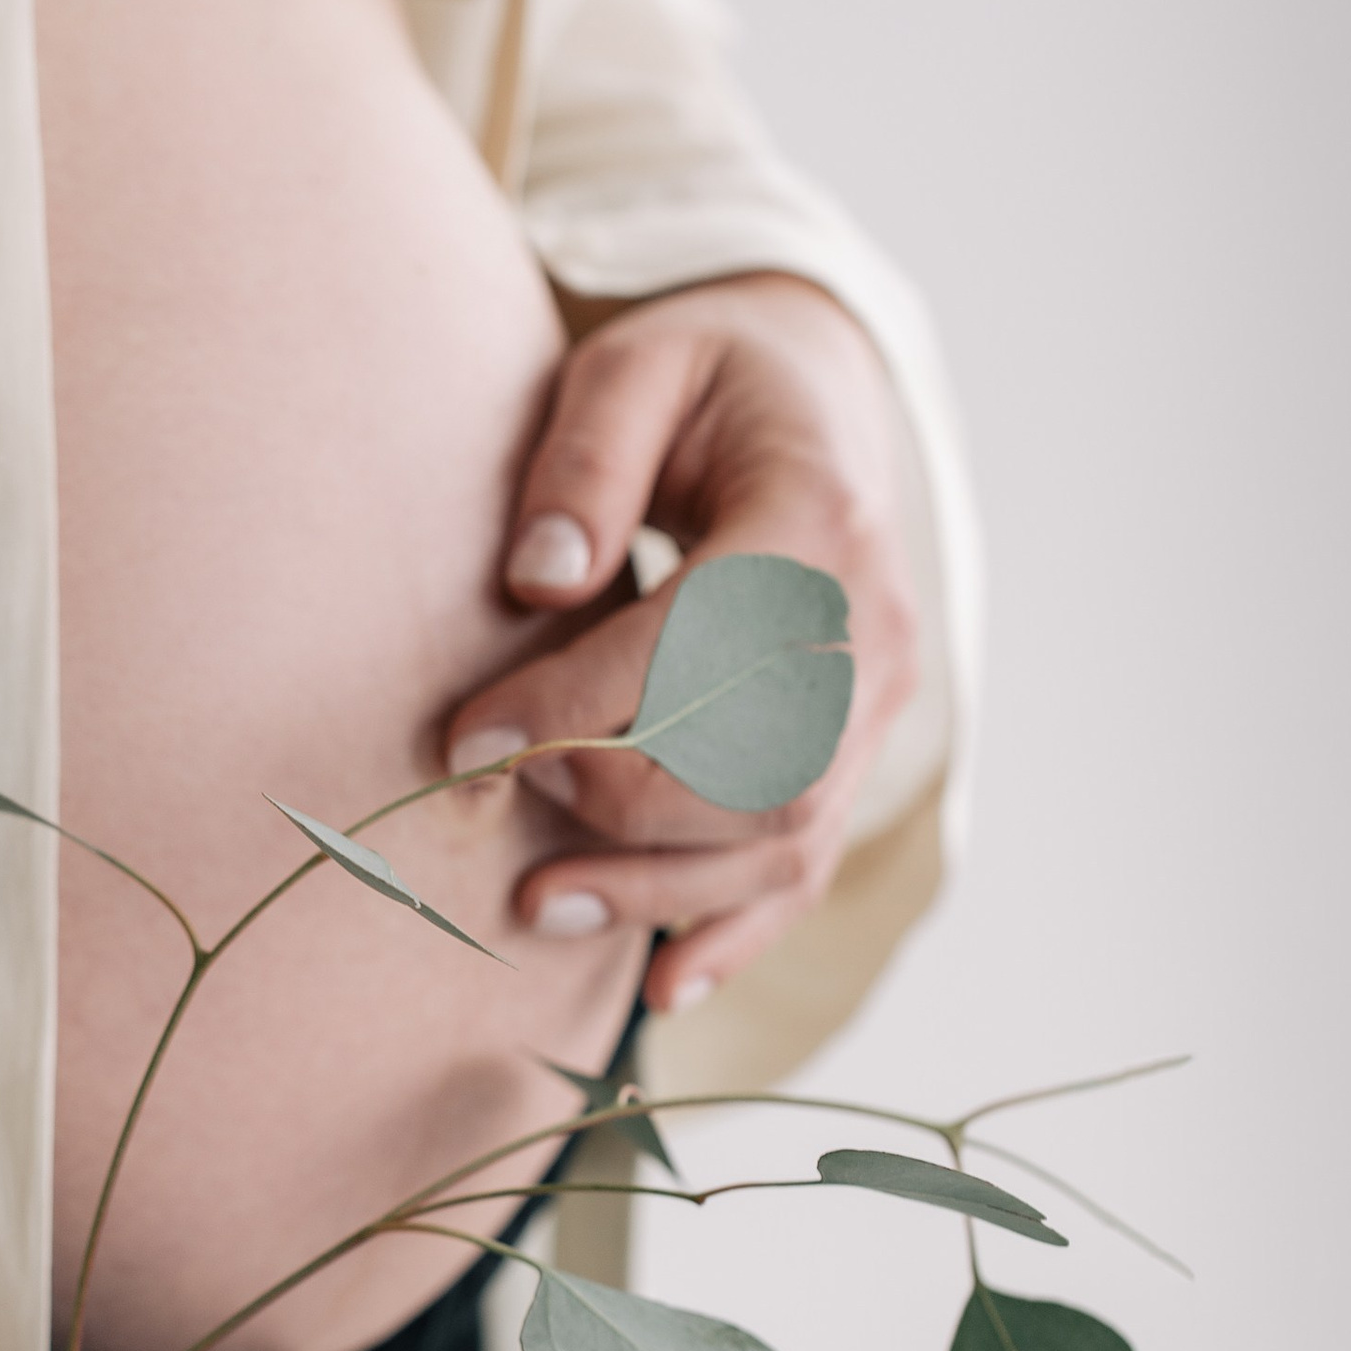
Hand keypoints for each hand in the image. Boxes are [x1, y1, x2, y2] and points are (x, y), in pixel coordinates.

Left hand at [448, 273, 919, 1012]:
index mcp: (817, 517)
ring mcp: (882, 701)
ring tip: (538, 905)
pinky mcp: (861, 751)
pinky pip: (812, 865)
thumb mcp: (638, 364)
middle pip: (757, 762)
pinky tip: (660, 986)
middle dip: (620, 798)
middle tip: (506, 790)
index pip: (704, 640)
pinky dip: (737, 933)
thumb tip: (538, 583)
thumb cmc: (707, 381)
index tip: (468, 738)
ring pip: (786, 835)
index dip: (579, 703)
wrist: (818, 400)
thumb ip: (585, 458)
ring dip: (658, 888)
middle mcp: (873, 623)